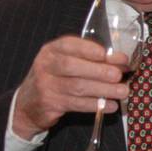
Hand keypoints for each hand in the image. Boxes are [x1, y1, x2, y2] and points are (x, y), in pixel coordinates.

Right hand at [12, 36, 130, 139]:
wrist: (29, 103)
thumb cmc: (56, 79)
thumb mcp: (67, 63)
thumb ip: (91, 60)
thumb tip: (121, 62)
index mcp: (51, 50)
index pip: (68, 44)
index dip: (89, 49)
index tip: (107, 54)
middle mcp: (45, 66)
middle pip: (72, 66)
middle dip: (98, 70)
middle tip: (118, 75)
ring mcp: (45, 86)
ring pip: (77, 87)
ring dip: (103, 90)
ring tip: (122, 91)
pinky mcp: (50, 104)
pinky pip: (77, 104)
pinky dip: (97, 105)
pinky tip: (111, 105)